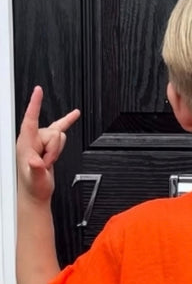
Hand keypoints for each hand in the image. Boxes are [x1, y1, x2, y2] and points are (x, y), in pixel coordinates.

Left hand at [16, 86, 79, 202]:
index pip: (30, 119)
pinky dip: (68, 121)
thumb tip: (35, 162)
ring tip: (48, 162)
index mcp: (25, 144)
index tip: (38, 91)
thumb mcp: (35, 179)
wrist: (37, 192)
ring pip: (59, 134)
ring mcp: (41, 141)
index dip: (34, 105)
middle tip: (46, 163)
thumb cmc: (33, 187)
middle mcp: (32, 139)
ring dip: (57, 150)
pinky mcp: (49, 145)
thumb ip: (35, 169)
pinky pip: (60, 129)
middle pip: (53, 132)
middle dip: (54, 149)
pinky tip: (75, 115)